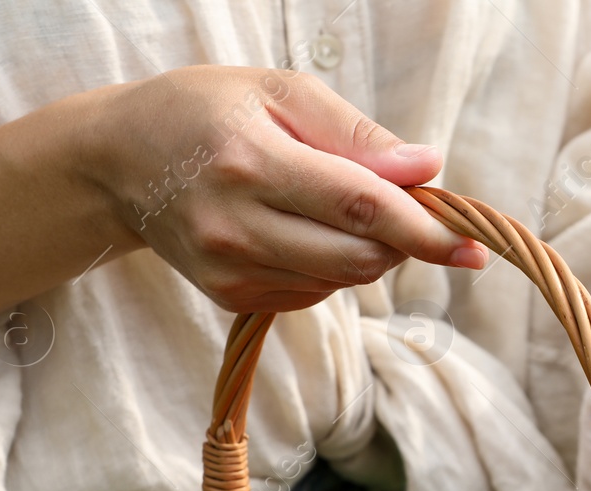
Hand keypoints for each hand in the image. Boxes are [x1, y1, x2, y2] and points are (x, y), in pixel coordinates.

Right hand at [89, 66, 487, 311]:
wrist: (119, 162)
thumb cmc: (207, 111)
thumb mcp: (279, 93)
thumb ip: (356, 135)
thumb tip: (426, 168)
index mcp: (250, 161)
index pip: (358, 208)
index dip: (423, 229)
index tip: (472, 244)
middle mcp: (235, 226)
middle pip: (357, 259)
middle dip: (403, 242)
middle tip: (412, 209)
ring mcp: (230, 270)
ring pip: (341, 280)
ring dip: (368, 251)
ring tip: (341, 205)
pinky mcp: (230, 298)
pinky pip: (314, 292)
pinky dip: (332, 266)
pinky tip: (304, 229)